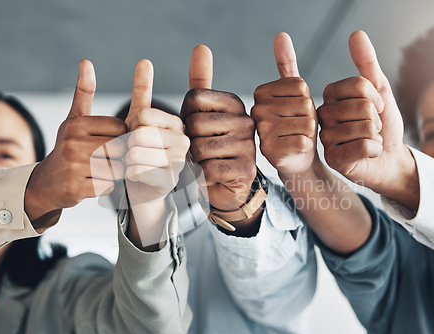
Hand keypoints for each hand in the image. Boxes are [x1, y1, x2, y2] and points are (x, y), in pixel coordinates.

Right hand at [25, 60, 126, 220]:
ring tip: (103, 170)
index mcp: (76, 124)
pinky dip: (107, 187)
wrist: (48, 182)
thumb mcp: (74, 119)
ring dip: (116, 172)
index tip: (110, 141)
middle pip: (120, 148)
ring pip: (117, 169)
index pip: (121, 127)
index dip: (121, 136)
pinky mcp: (76, 189)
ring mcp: (73, 167)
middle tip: (110, 159)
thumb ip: (84, 92)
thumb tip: (86, 62)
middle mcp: (72, 143)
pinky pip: (108, 187)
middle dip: (121, 155)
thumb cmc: (69, 147)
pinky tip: (95, 183)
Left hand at [124, 59, 189, 205]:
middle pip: (138, 133)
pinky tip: (137, 176)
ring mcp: (178, 162)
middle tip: (133, 151)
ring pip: (134, 152)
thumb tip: (145, 61)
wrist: (146, 188)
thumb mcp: (141, 119)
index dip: (131, 124)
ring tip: (135, 164)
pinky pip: (135, 170)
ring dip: (126, 159)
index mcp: (178, 122)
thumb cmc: (142, 150)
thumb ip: (144, 90)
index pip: (143, 114)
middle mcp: (183, 141)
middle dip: (126, 143)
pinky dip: (129, 173)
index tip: (137, 133)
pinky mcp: (169, 181)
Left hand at [180, 45, 255, 211]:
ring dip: (195, 161)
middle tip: (200, 151)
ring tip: (206, 163)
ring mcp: (248, 146)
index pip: (193, 98)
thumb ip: (200, 82)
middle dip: (188, 142)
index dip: (184, 117)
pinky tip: (212, 176)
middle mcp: (246, 121)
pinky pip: (208, 169)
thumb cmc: (211, 148)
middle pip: (194, 124)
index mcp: (235, 103)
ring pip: (199, 148)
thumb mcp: (203, 113)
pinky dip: (202, 176)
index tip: (194, 129)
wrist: (227, 187)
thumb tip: (201, 47)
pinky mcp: (245, 170)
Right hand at [251, 32, 317, 180]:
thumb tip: (281, 35)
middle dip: (309, 117)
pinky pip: (303, 141)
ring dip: (309, 133)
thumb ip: (286, 64)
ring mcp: (262, 132)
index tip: (295, 111)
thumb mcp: (293, 93)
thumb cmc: (295, 125)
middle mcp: (257, 110)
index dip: (307, 100)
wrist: (295, 159)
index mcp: (261, 92)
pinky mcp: (270, 152)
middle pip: (304, 105)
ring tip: (296, 137)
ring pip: (306, 124)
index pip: (300, 86)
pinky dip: (306, 147)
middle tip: (297, 127)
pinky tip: (296, 150)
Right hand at [317, 31, 416, 204]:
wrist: (388, 158)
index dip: (376, 97)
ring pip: (365, 127)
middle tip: (370, 128)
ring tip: (367, 140)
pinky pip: (363, 146)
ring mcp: (325, 139)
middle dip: (377, 119)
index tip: (374, 109)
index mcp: (329, 98)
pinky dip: (374, 149)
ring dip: (376, 136)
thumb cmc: (381, 125)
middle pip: (363, 107)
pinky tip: (366, 154)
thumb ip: (366, 64)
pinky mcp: (333, 159)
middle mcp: (322, 117)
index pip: (358, 85)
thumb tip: (356, 34)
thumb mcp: (378, 91)